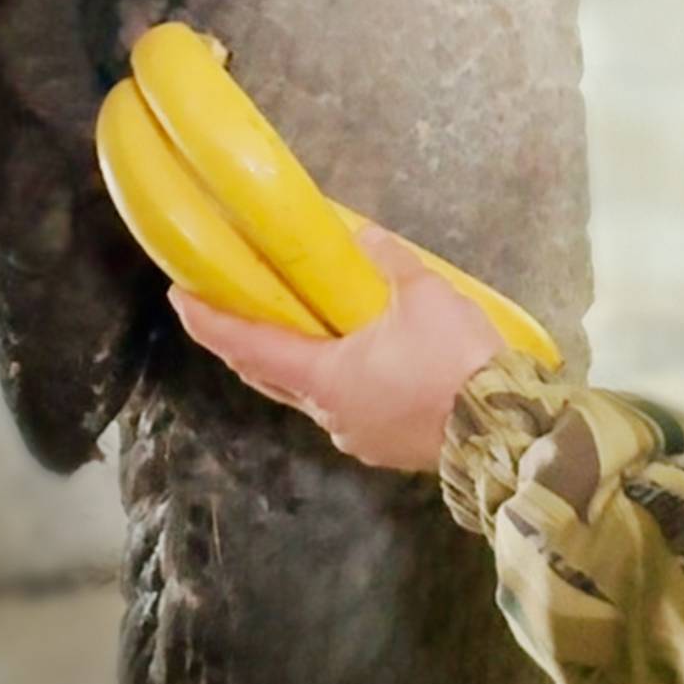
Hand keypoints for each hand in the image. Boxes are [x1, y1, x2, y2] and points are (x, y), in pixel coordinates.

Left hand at [170, 225, 508, 473]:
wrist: (503, 431)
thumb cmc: (455, 362)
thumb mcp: (425, 296)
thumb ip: (389, 262)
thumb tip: (364, 236)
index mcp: (325, 378)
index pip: (250, 347)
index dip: (211, 322)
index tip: (180, 298)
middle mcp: (329, 414)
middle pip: (270, 377)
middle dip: (245, 343)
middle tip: (226, 308)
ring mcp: (357, 437)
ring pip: (312, 397)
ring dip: (299, 365)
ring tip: (302, 329)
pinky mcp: (386, 447)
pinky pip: (348, 409)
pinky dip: (339, 382)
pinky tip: (360, 362)